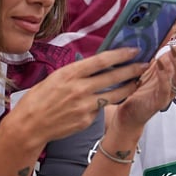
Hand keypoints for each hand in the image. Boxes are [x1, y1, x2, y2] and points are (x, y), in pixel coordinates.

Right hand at [9, 46, 147, 144]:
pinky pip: (101, 109)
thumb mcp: (55, 78)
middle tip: (145, 65)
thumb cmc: (38, 99)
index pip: (102, 60)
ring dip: (128, 87)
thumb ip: (76, 73)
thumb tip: (93, 65)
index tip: (134, 50)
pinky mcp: (87, 120)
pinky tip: (108, 100)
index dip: (121, 54)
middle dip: (132, 70)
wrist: (30, 125)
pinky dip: (105, 103)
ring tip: (137, 82)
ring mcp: (85, 106)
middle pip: (113, 77)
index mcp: (70, 74)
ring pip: (114, 94)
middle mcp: (80, 89)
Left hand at [114, 23, 175, 129]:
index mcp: (174, 68)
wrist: (129, 110)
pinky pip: (166, 90)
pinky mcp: (159, 102)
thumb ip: (156, 48)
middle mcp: (175, 79)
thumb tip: (162, 27)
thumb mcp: (148, 63)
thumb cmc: (139, 86)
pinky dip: (165, 77)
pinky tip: (160, 66)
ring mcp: (169, 91)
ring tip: (172, 49)